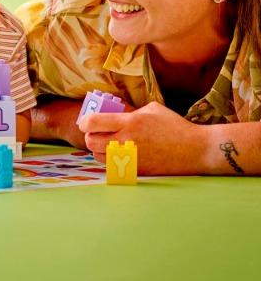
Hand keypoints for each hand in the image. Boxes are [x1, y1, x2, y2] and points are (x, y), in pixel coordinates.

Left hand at [77, 101, 206, 174]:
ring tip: (108, 145)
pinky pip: (113, 168)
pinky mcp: (137, 172)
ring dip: (99, 150)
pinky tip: (119, 156)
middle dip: (89, 137)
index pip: (93, 122)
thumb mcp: (152, 109)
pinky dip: (111, 162)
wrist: (196, 150)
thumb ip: (130, 111)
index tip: (84, 123)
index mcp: (130, 122)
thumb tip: (114, 114)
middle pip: (91, 142)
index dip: (84, 122)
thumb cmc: (175, 126)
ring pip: (99, 157)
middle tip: (95, 134)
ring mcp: (131, 158)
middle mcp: (127, 140)